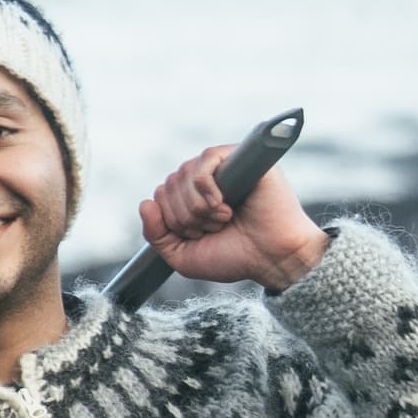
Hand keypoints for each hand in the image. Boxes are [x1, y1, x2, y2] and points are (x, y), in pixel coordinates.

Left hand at [138, 150, 331, 291]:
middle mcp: (207, 179)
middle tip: (215, 229)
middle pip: (170, 184)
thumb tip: (145, 203)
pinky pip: (205, 161)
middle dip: (186, 217)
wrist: (272, 259)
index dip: (172, 220)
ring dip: (199, 207)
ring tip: (224, 218)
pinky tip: (223, 205)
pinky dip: (206, 188)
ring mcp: (223, 167)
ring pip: (184, 174)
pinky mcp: (240, 158)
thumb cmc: (234, 257)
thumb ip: (156, 235)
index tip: (200, 236)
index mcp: (192, 198)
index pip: (161, 194)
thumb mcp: (183, 256)